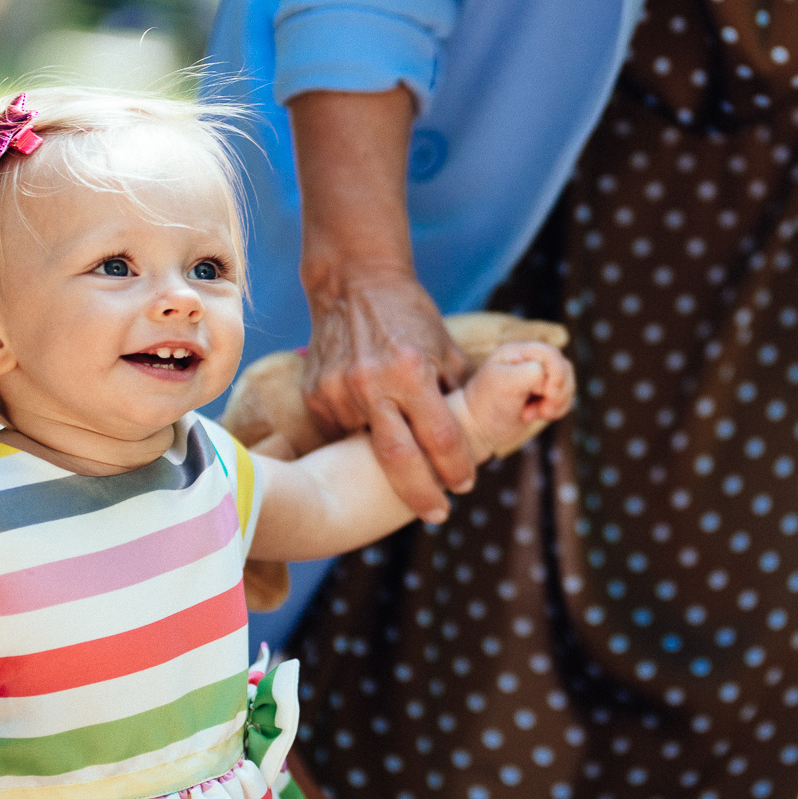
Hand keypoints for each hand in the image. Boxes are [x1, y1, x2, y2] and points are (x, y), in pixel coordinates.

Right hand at [303, 265, 473, 522]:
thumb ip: (460, 393)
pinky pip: (342, 432)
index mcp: (411, 370)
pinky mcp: (315, 395)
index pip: (440, 437)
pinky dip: (360, 438)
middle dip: (421, 495)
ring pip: (366, 448)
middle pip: (399, 460)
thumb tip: (481, 437)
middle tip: (438, 515)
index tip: (464, 485)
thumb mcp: (446, 348)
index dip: (456, 467)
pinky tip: (370, 426)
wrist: (354, 283)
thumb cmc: (411, 317)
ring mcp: (338, 390)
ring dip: (386, 461)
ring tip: (403, 462)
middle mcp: (371, 382)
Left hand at [457, 341, 577, 457]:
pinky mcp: (543, 394)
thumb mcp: (505, 384)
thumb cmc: (487, 404)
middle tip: (542, 409)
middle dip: (558, 392)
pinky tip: (537, 416)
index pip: (551, 354)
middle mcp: (529, 360)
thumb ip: (531, 373)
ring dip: (556, 403)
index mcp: (518, 351)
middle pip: (564, 368)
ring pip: (567, 384)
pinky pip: (565, 398)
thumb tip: (548, 377)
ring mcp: (538, 377)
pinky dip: (557, 410)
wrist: (477, 428)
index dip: (556, 374)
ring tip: (532, 414)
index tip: (547, 394)